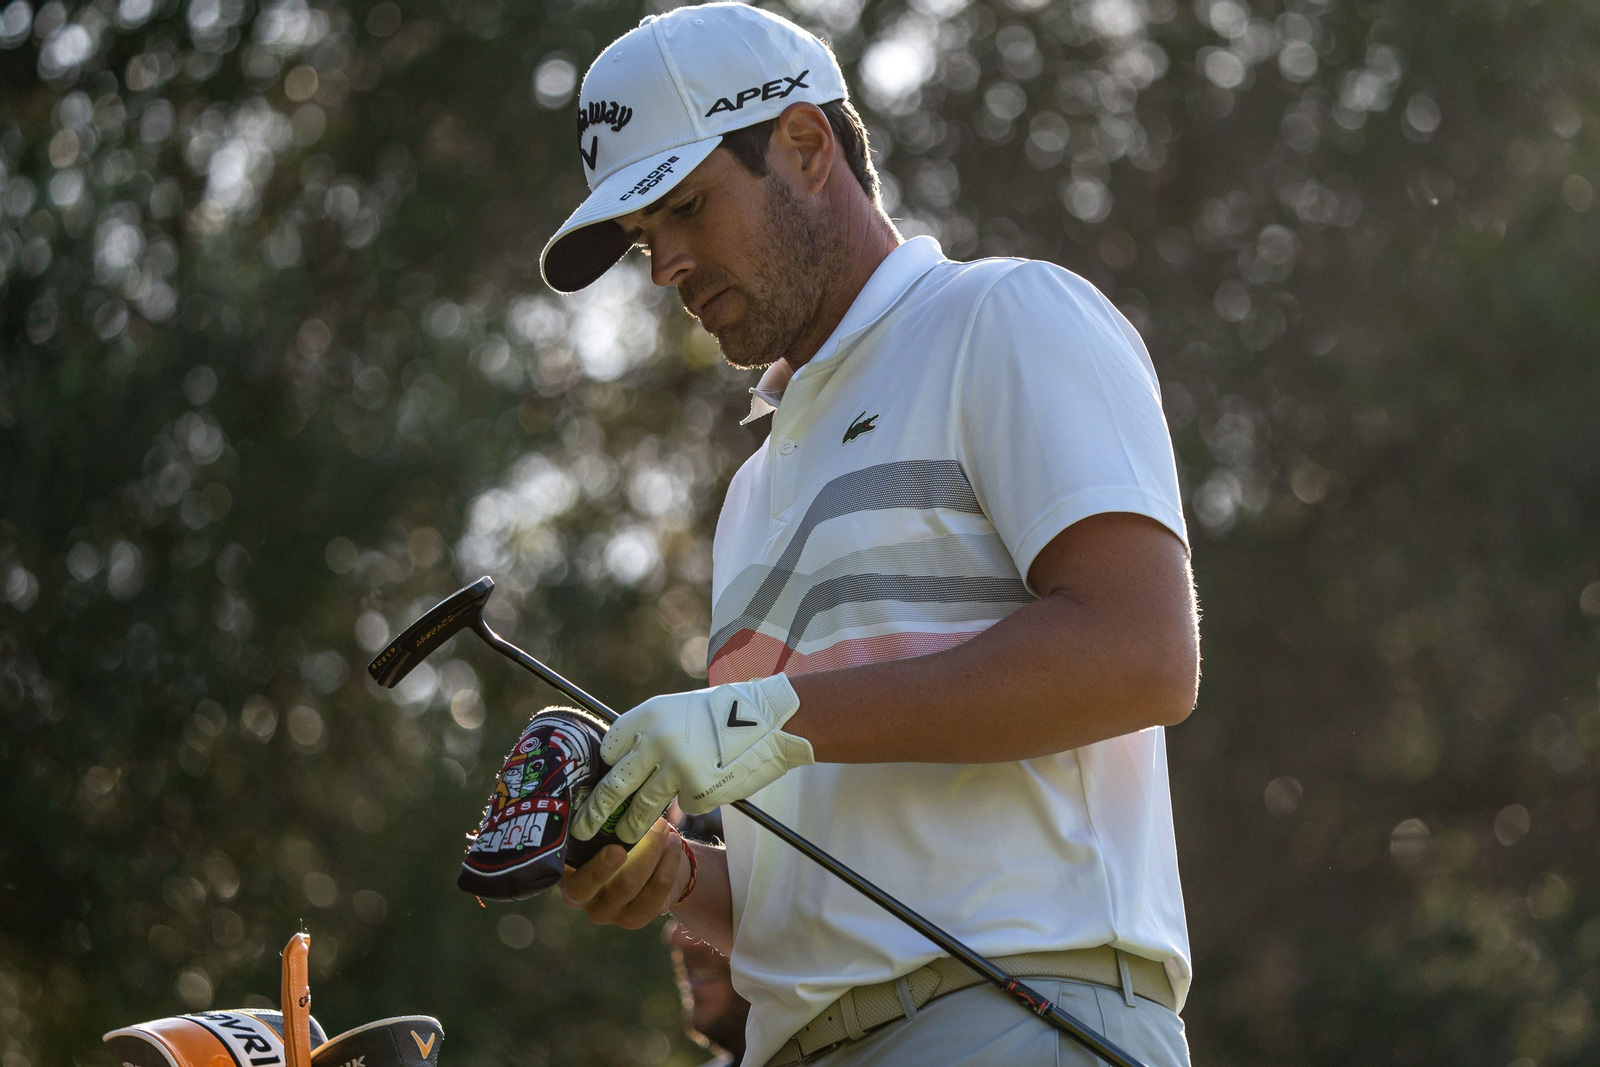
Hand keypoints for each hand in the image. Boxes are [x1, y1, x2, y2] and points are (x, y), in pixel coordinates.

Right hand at [559, 818, 690, 928]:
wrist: (644, 860)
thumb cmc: (613, 834)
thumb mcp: (599, 827)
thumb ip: (595, 816)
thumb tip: (605, 784)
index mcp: (565, 875)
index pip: (573, 879)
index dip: (596, 868)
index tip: (617, 849)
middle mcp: (582, 899)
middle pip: (608, 885)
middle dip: (634, 854)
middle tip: (655, 827)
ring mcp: (608, 912)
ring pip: (632, 886)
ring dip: (654, 853)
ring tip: (666, 829)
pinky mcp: (634, 919)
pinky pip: (656, 893)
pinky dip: (669, 865)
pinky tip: (674, 843)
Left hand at [572, 673, 812, 842]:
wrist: (769, 719)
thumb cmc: (721, 713)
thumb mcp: (678, 710)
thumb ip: (650, 732)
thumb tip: (623, 761)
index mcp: (648, 716)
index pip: (609, 748)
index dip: (607, 767)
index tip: (604, 780)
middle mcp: (656, 741)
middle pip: (615, 784)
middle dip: (595, 811)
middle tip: (581, 829)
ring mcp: (677, 768)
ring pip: (643, 808)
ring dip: (631, 827)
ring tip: (622, 838)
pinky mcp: (699, 790)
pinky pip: (685, 806)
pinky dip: (690, 803)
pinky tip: (706, 789)